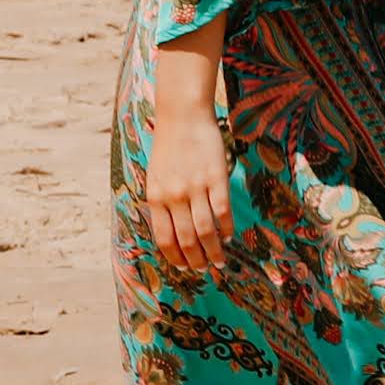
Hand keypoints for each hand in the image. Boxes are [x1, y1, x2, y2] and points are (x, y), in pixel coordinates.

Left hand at [141, 93, 236, 276]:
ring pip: (206, 231)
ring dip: (214, 251)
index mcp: (155, 197)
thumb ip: (161, 204)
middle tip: (204, 269)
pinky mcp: (216, 177)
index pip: (164, 238)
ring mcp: (195, 187)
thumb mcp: (155, 177)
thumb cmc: (168, 147)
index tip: (184, 268)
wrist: (183, 116)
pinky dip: (226, 228)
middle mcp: (174, 196)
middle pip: (186, 239)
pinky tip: (229, 236)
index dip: (175, 258)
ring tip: (219, 260)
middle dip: (196, 260)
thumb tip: (172, 234)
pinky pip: (222, 211)